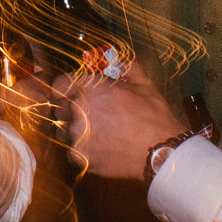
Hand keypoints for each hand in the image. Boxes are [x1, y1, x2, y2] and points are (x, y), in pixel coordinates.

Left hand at [60, 61, 186, 180]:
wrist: (161, 151)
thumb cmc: (153, 117)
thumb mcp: (144, 85)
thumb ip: (129, 69)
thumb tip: (123, 64)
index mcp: (90, 87)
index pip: (61, 84)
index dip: (66, 88)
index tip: (69, 93)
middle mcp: (79, 109)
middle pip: (60, 108)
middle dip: (71, 109)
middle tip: (88, 115)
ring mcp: (78, 135)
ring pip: (64, 131)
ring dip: (74, 130)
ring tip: (94, 133)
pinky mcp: (82, 157)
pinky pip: (73, 151)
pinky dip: (83, 150)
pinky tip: (99, 148)